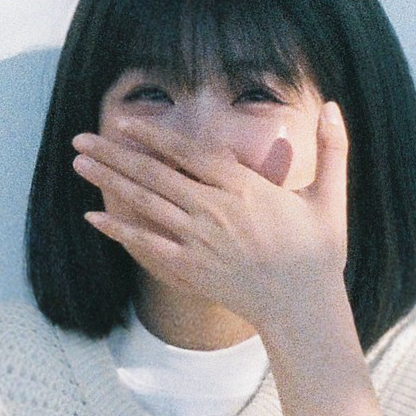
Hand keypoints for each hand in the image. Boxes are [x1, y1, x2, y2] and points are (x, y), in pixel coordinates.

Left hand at [72, 99, 353, 345]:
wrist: (304, 307)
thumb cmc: (318, 253)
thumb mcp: (330, 198)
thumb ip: (333, 150)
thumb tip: (337, 107)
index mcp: (245, 187)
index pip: (190, 153)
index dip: (155, 137)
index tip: (126, 124)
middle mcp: (216, 210)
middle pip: (155, 175)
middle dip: (115, 154)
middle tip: (80, 139)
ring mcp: (199, 240)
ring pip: (146, 204)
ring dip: (109, 182)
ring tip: (79, 164)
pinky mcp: (190, 269)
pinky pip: (147, 245)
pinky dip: (119, 230)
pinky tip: (93, 216)